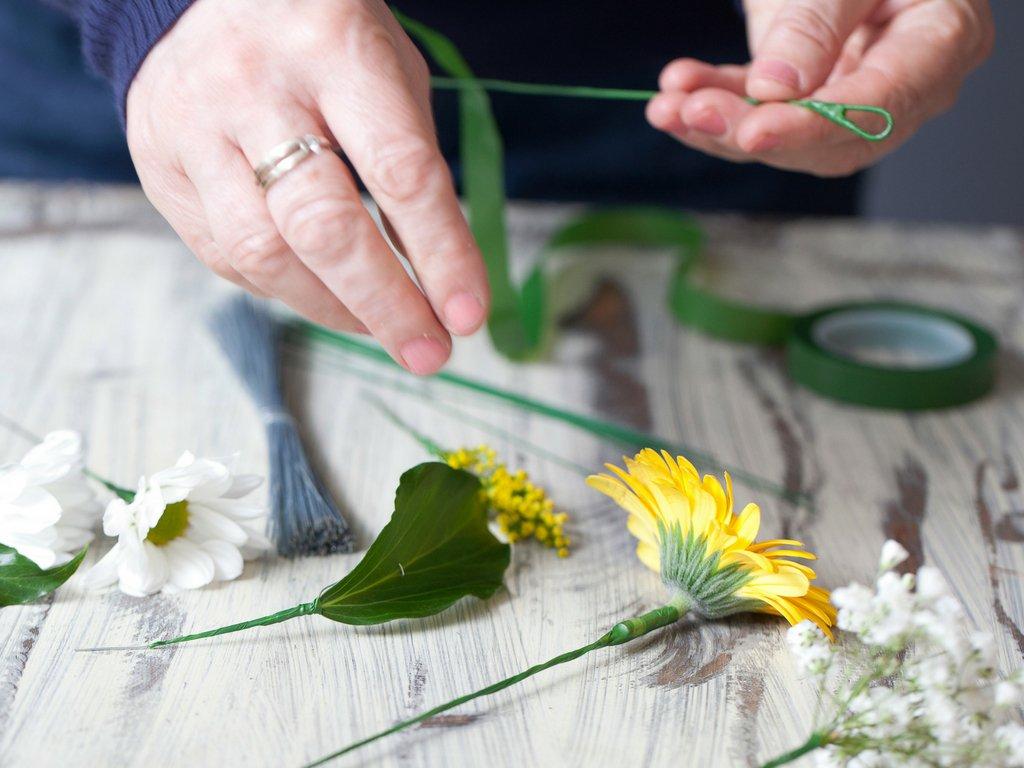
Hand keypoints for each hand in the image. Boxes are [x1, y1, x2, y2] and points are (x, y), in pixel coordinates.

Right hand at [127, 0, 488, 374]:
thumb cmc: (321, 40)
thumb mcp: (389, 74)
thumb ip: (412, 166)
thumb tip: (436, 279)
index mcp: (334, 49)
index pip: (398, 170)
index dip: (440, 253)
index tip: (468, 315)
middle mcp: (254, 87)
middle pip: (320, 224)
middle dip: (385, 304)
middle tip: (429, 351)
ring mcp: (194, 128)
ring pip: (263, 253)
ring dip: (335, 310)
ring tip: (383, 327)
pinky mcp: (159, 168)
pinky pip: (228, 255)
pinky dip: (287, 290)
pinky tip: (324, 293)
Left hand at [647, 0, 993, 175]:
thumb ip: (819, 21)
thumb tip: (776, 90)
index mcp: (943, 43)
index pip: (879, 106)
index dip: (811, 128)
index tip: (754, 132)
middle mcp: (904, 84)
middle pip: (826, 139)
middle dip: (750, 131)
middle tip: (693, 113)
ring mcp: (853, 91)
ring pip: (784, 135)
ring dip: (718, 124)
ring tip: (668, 107)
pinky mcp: (808, 90)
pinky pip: (758, 109)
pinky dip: (713, 98)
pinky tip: (675, 89)